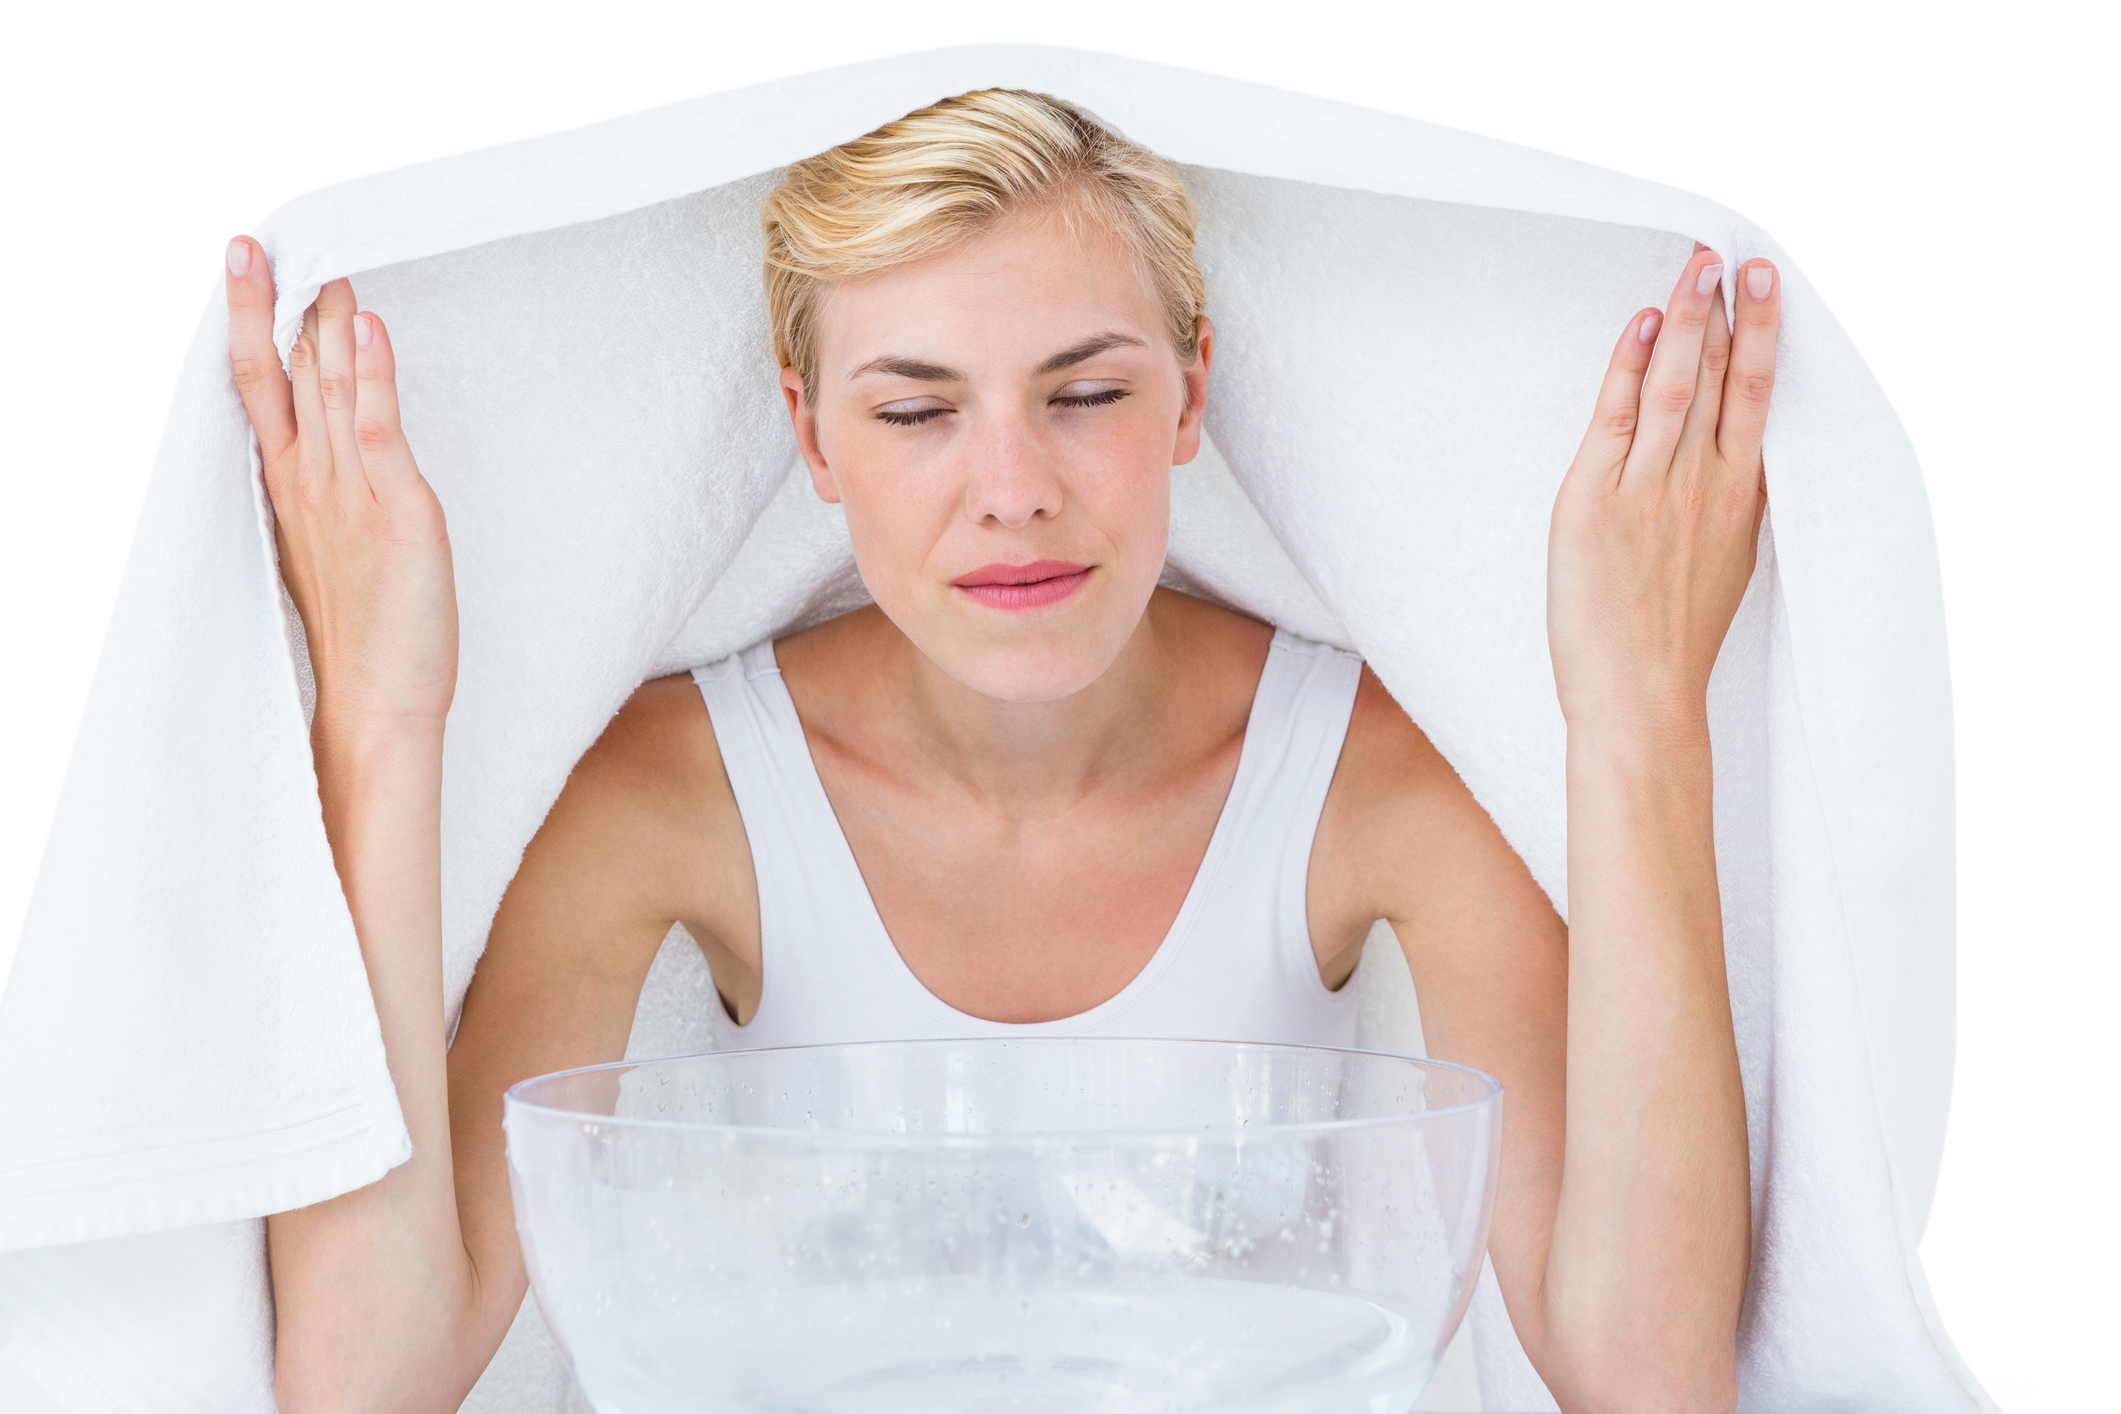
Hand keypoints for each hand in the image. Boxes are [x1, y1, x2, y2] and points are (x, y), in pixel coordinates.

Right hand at [225, 239, 457, 736]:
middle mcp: (310, 484)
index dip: (252, 319)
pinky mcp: (398, 515)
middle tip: (271, 241)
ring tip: (325, 267)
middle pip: (284, 376)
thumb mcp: (330, 543)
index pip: (260, 386)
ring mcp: (350, 497)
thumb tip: (332, 427)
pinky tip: (367, 330)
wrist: (380, 702)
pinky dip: (372, 378)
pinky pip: (379, 432)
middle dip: (278, 306)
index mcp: (290, 488)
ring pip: (329, 391)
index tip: (246, 261)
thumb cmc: (364, 629)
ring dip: (327, 326)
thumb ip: (327, 483)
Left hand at [1547, 245, 1777, 732]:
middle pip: (1721, 378)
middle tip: (1733, 251)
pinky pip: (1616, 419)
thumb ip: (1723, 503)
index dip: (1762, 333)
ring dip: (1687, 321)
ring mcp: (1651, 491)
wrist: (1637, 700)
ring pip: (1675, 386)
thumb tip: (1724, 457)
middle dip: (1729, 309)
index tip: (1765, 280)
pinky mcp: (1596, 503)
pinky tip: (1643, 326)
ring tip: (1696, 268)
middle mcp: (1703, 485)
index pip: (1757, 396)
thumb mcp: (1722, 563)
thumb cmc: (1671, 641)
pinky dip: (1630, 367)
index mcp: (1741, 498)